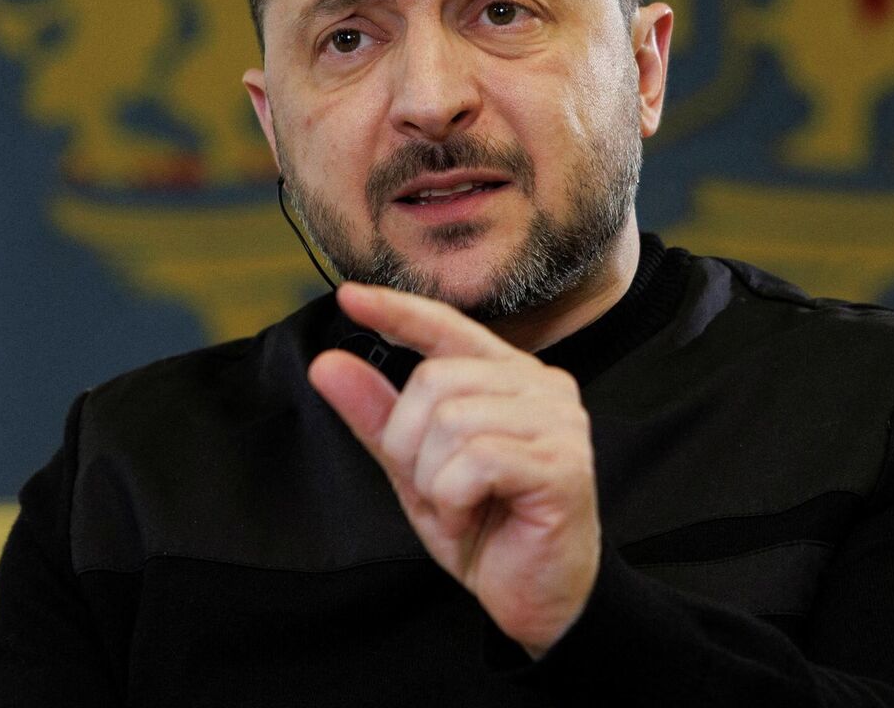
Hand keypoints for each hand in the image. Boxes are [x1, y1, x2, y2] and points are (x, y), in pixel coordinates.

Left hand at [308, 282, 600, 657]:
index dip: (398, 311)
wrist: (536, 597)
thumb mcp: (415, 468)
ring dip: (435, 479)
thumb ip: (378, 415)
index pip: (447, 328)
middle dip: (410, 445)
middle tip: (434, 490)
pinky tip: (474, 517)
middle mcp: (542, 386)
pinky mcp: (564, 465)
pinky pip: (476, 461)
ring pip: (453, 420)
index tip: (350, 296)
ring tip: (458, 506)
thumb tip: (329, 363)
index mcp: (509, 376)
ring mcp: (559, 422)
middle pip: (437, 380)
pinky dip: (456, 498)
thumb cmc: (486, 526)